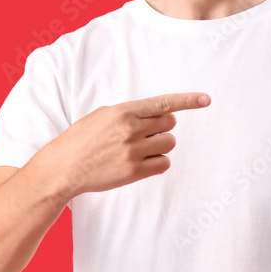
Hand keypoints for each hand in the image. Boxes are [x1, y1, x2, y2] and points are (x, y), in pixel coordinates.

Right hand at [38, 92, 210, 198]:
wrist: (64, 167)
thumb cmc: (82, 139)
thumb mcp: (102, 115)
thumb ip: (129, 113)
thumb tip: (155, 114)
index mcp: (123, 112)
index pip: (162, 103)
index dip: (187, 101)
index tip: (206, 99)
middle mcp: (131, 129)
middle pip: (169, 124)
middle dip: (162, 127)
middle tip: (145, 133)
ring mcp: (133, 151)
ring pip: (169, 144)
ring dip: (161, 145)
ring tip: (140, 149)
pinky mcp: (134, 172)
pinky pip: (164, 163)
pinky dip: (158, 162)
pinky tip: (142, 162)